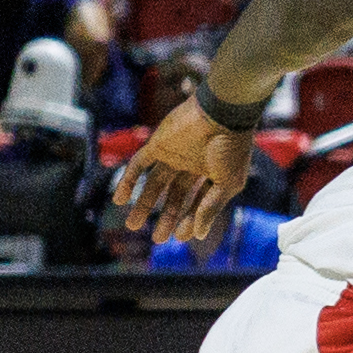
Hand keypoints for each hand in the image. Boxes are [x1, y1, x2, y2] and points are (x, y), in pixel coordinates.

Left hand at [110, 96, 252, 250]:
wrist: (221, 113)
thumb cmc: (232, 148)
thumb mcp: (227, 183)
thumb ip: (210, 207)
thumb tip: (198, 235)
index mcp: (212, 174)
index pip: (198, 201)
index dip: (189, 220)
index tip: (181, 237)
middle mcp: (192, 166)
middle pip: (175, 196)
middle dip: (167, 218)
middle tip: (158, 239)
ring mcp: (174, 156)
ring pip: (155, 184)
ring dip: (143, 204)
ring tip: (133, 226)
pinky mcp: (157, 145)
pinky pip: (138, 165)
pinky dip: (128, 182)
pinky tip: (120, 201)